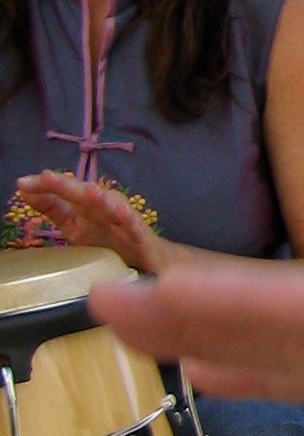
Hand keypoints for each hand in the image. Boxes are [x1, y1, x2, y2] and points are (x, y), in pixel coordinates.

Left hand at [13, 173, 161, 273]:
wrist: (149, 258)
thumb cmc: (109, 237)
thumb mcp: (73, 223)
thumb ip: (51, 206)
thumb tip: (22, 186)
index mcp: (86, 205)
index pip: (64, 192)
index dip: (46, 187)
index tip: (23, 183)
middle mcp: (105, 207)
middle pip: (85, 195)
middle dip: (68, 186)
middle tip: (46, 177)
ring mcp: (124, 220)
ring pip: (112, 207)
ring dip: (101, 198)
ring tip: (89, 191)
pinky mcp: (140, 236)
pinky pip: (135, 227)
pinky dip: (130, 219)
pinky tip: (122, 212)